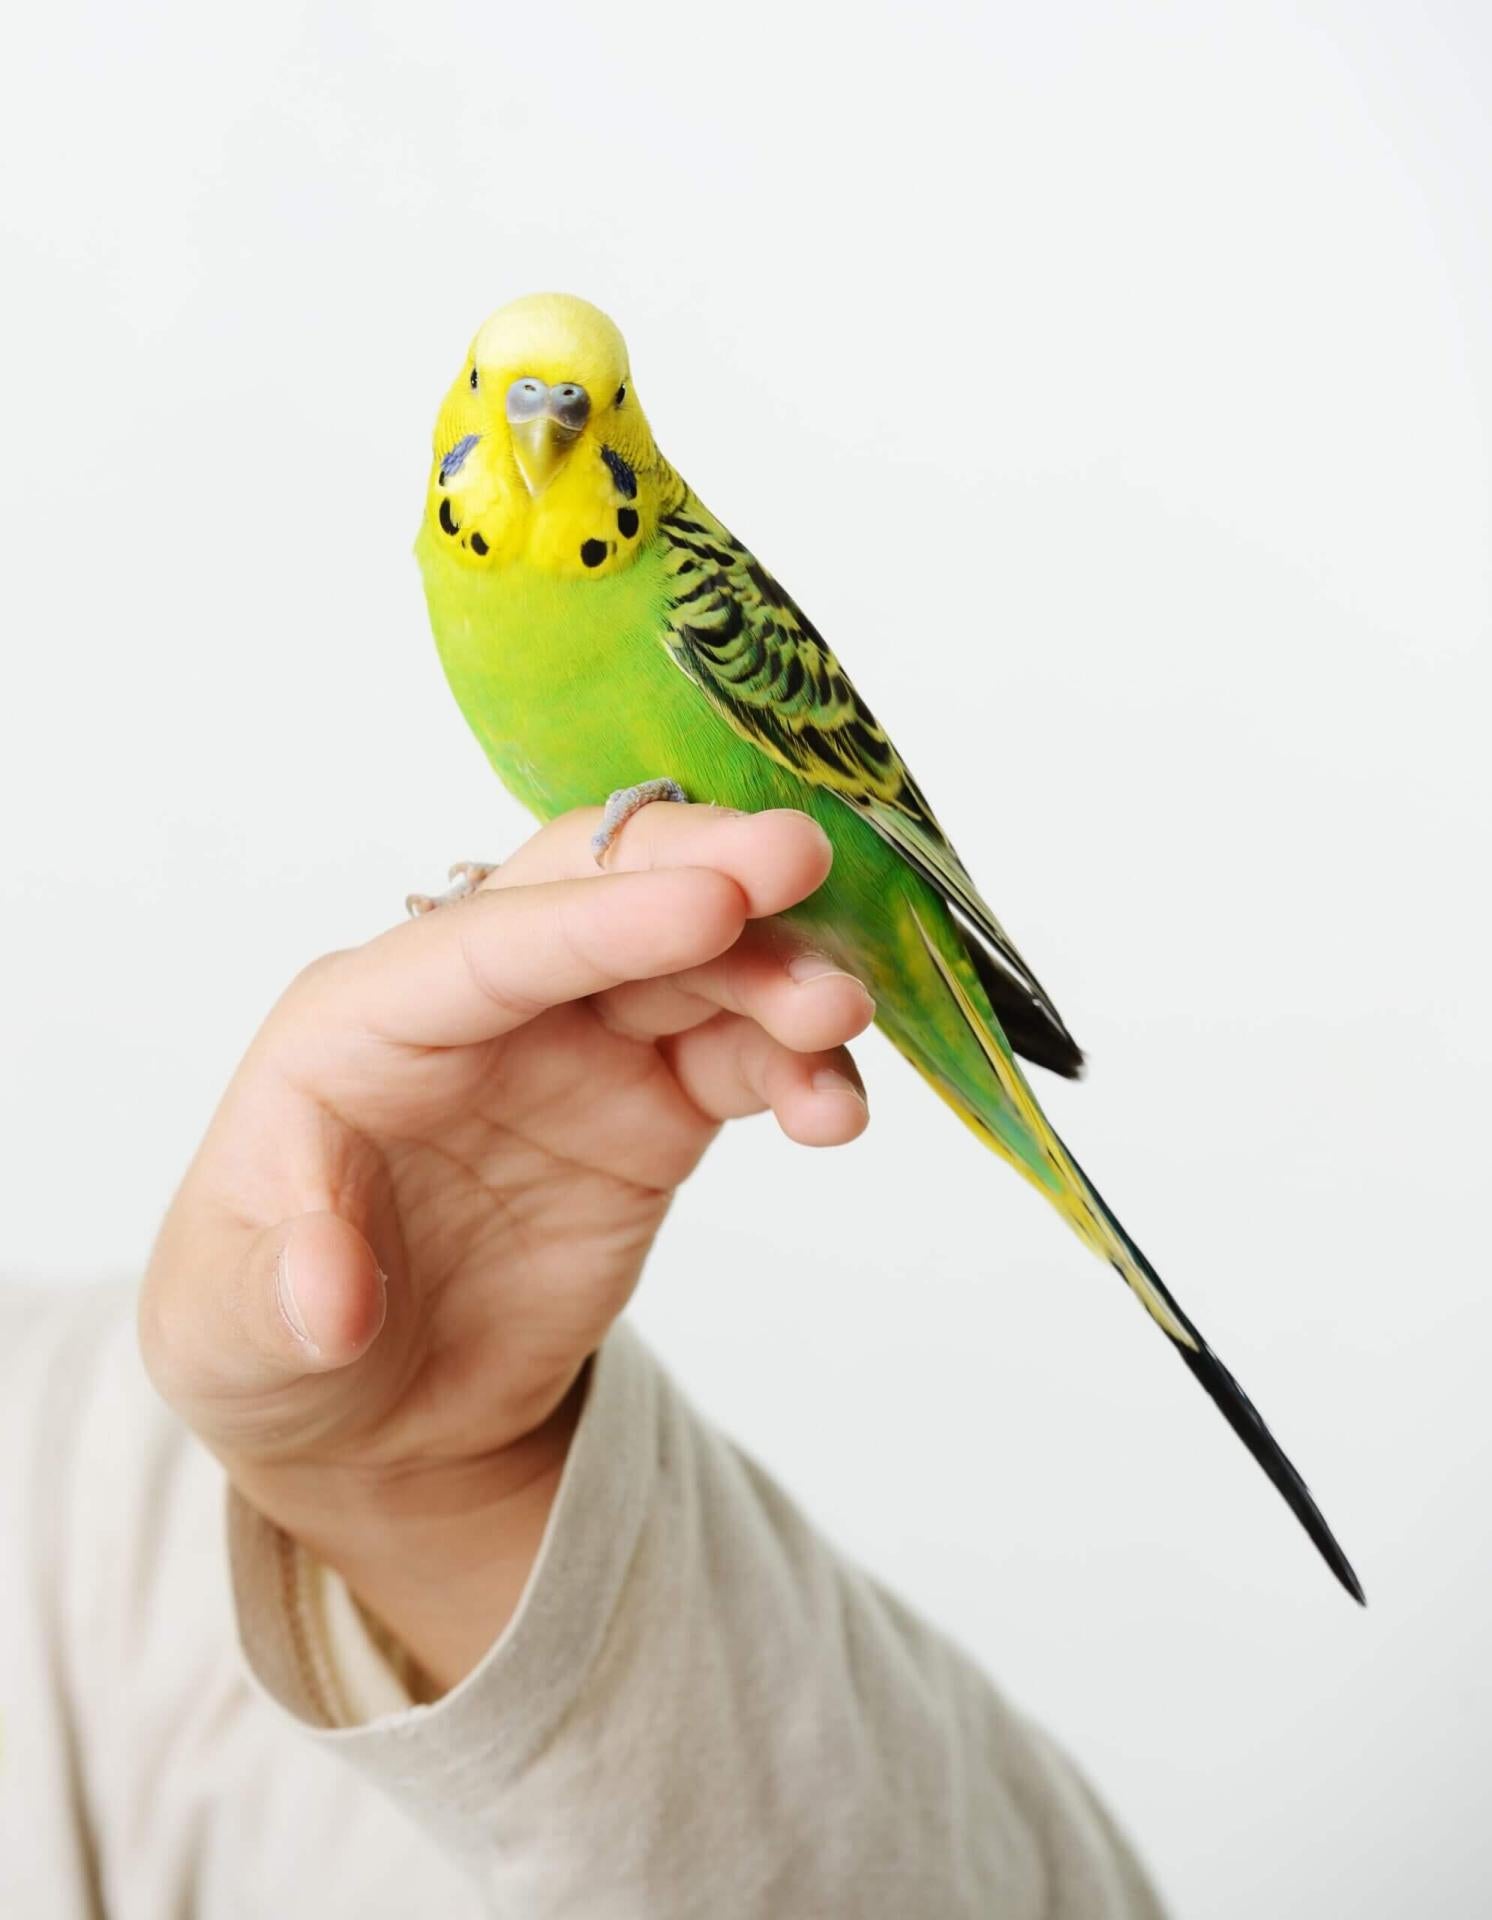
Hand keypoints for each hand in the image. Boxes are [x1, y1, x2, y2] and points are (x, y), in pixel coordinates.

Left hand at [141, 805, 873, 1689]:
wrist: (371, 1405)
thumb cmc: (265, 1326)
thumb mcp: (230, 1324)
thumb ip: (275, 1298)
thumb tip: (332, 1299)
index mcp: (365, 1019)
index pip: (490, 943)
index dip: (601, 918)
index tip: (712, 902)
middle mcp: (481, 1008)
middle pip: (599, 895)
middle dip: (702, 868)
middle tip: (804, 861)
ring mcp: (578, 1049)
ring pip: (695, 968)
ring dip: (777, 974)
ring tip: (842, 1021)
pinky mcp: (653, 1107)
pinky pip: (742, 1061)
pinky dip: (801, 1071)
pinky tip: (834, 1112)